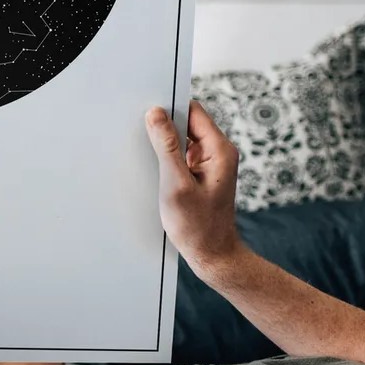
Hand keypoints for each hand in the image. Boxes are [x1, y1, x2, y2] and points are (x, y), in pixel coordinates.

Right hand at [145, 99, 241, 277]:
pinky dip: (169, 158)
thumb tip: (156, 114)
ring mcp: (212, 162)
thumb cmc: (197, 226)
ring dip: (166, 145)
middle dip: (165, 127)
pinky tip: (160, 173)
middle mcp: (219, 152)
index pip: (193, 111)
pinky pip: (184, 154)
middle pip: (188, 122)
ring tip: (154, 163)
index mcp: (219, 150)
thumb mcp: (176, 184)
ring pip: (184, 138)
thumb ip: (166, 146)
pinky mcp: (204, 173)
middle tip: (145, 141)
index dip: (170, 109)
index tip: (147, 114)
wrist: (212, 255)